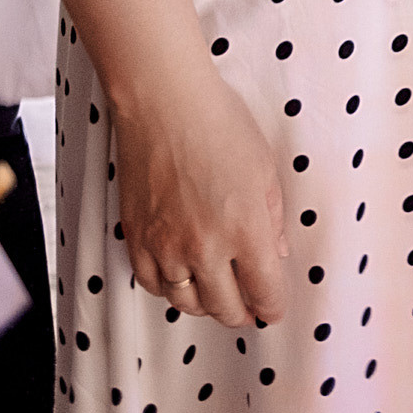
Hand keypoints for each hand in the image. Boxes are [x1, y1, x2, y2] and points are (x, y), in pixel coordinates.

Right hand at [112, 61, 290, 330]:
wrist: (164, 101)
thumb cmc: (218, 123)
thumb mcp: (264, 166)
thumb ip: (273, 218)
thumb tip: (275, 254)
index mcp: (246, 230)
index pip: (265, 293)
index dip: (272, 306)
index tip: (273, 306)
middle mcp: (206, 247)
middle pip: (225, 309)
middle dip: (242, 311)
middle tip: (247, 304)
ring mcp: (167, 246)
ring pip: (187, 304)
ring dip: (206, 303)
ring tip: (215, 291)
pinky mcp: (137, 239)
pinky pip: (153, 285)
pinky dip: (170, 288)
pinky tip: (180, 275)